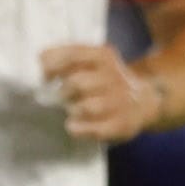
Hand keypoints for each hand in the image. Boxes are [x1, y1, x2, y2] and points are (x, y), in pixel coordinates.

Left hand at [42, 44, 164, 143]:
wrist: (143, 101)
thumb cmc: (105, 80)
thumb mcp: (93, 60)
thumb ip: (68, 57)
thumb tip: (41, 60)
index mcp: (103, 56)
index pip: (72, 55)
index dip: (52, 66)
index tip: (46, 77)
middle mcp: (113, 76)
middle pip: (77, 83)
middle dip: (63, 92)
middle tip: (62, 97)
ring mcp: (119, 101)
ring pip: (86, 107)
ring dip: (72, 110)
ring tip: (72, 111)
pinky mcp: (122, 124)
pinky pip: (96, 130)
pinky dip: (80, 129)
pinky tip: (73, 126)